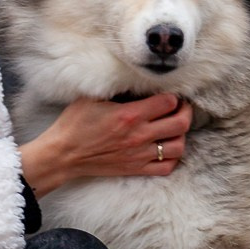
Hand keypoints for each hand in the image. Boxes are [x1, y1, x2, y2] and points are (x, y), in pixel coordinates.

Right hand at [20, 93, 191, 196]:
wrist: (63, 155)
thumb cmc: (74, 124)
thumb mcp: (92, 97)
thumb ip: (116, 88)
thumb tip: (133, 79)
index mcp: (130, 115)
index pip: (169, 102)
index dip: (172, 96)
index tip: (168, 95)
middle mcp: (139, 135)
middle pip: (180, 123)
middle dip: (185, 112)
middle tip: (180, 108)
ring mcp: (139, 154)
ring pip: (178, 147)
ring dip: (180, 136)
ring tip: (173, 129)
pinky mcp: (136, 169)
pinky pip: (166, 167)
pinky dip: (172, 158)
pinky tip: (166, 149)